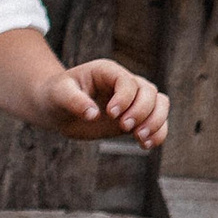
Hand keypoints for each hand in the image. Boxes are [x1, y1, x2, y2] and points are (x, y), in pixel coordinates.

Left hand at [48, 59, 169, 152]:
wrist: (58, 110)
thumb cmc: (57, 96)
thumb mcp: (60, 95)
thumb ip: (75, 101)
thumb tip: (93, 114)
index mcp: (107, 71)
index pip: (127, 81)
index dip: (125, 98)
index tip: (111, 114)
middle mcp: (124, 83)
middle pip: (149, 92)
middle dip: (142, 111)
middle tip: (125, 128)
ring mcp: (133, 100)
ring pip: (160, 104)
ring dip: (156, 122)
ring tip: (140, 139)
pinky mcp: (136, 118)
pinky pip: (158, 122)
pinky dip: (158, 134)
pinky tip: (145, 145)